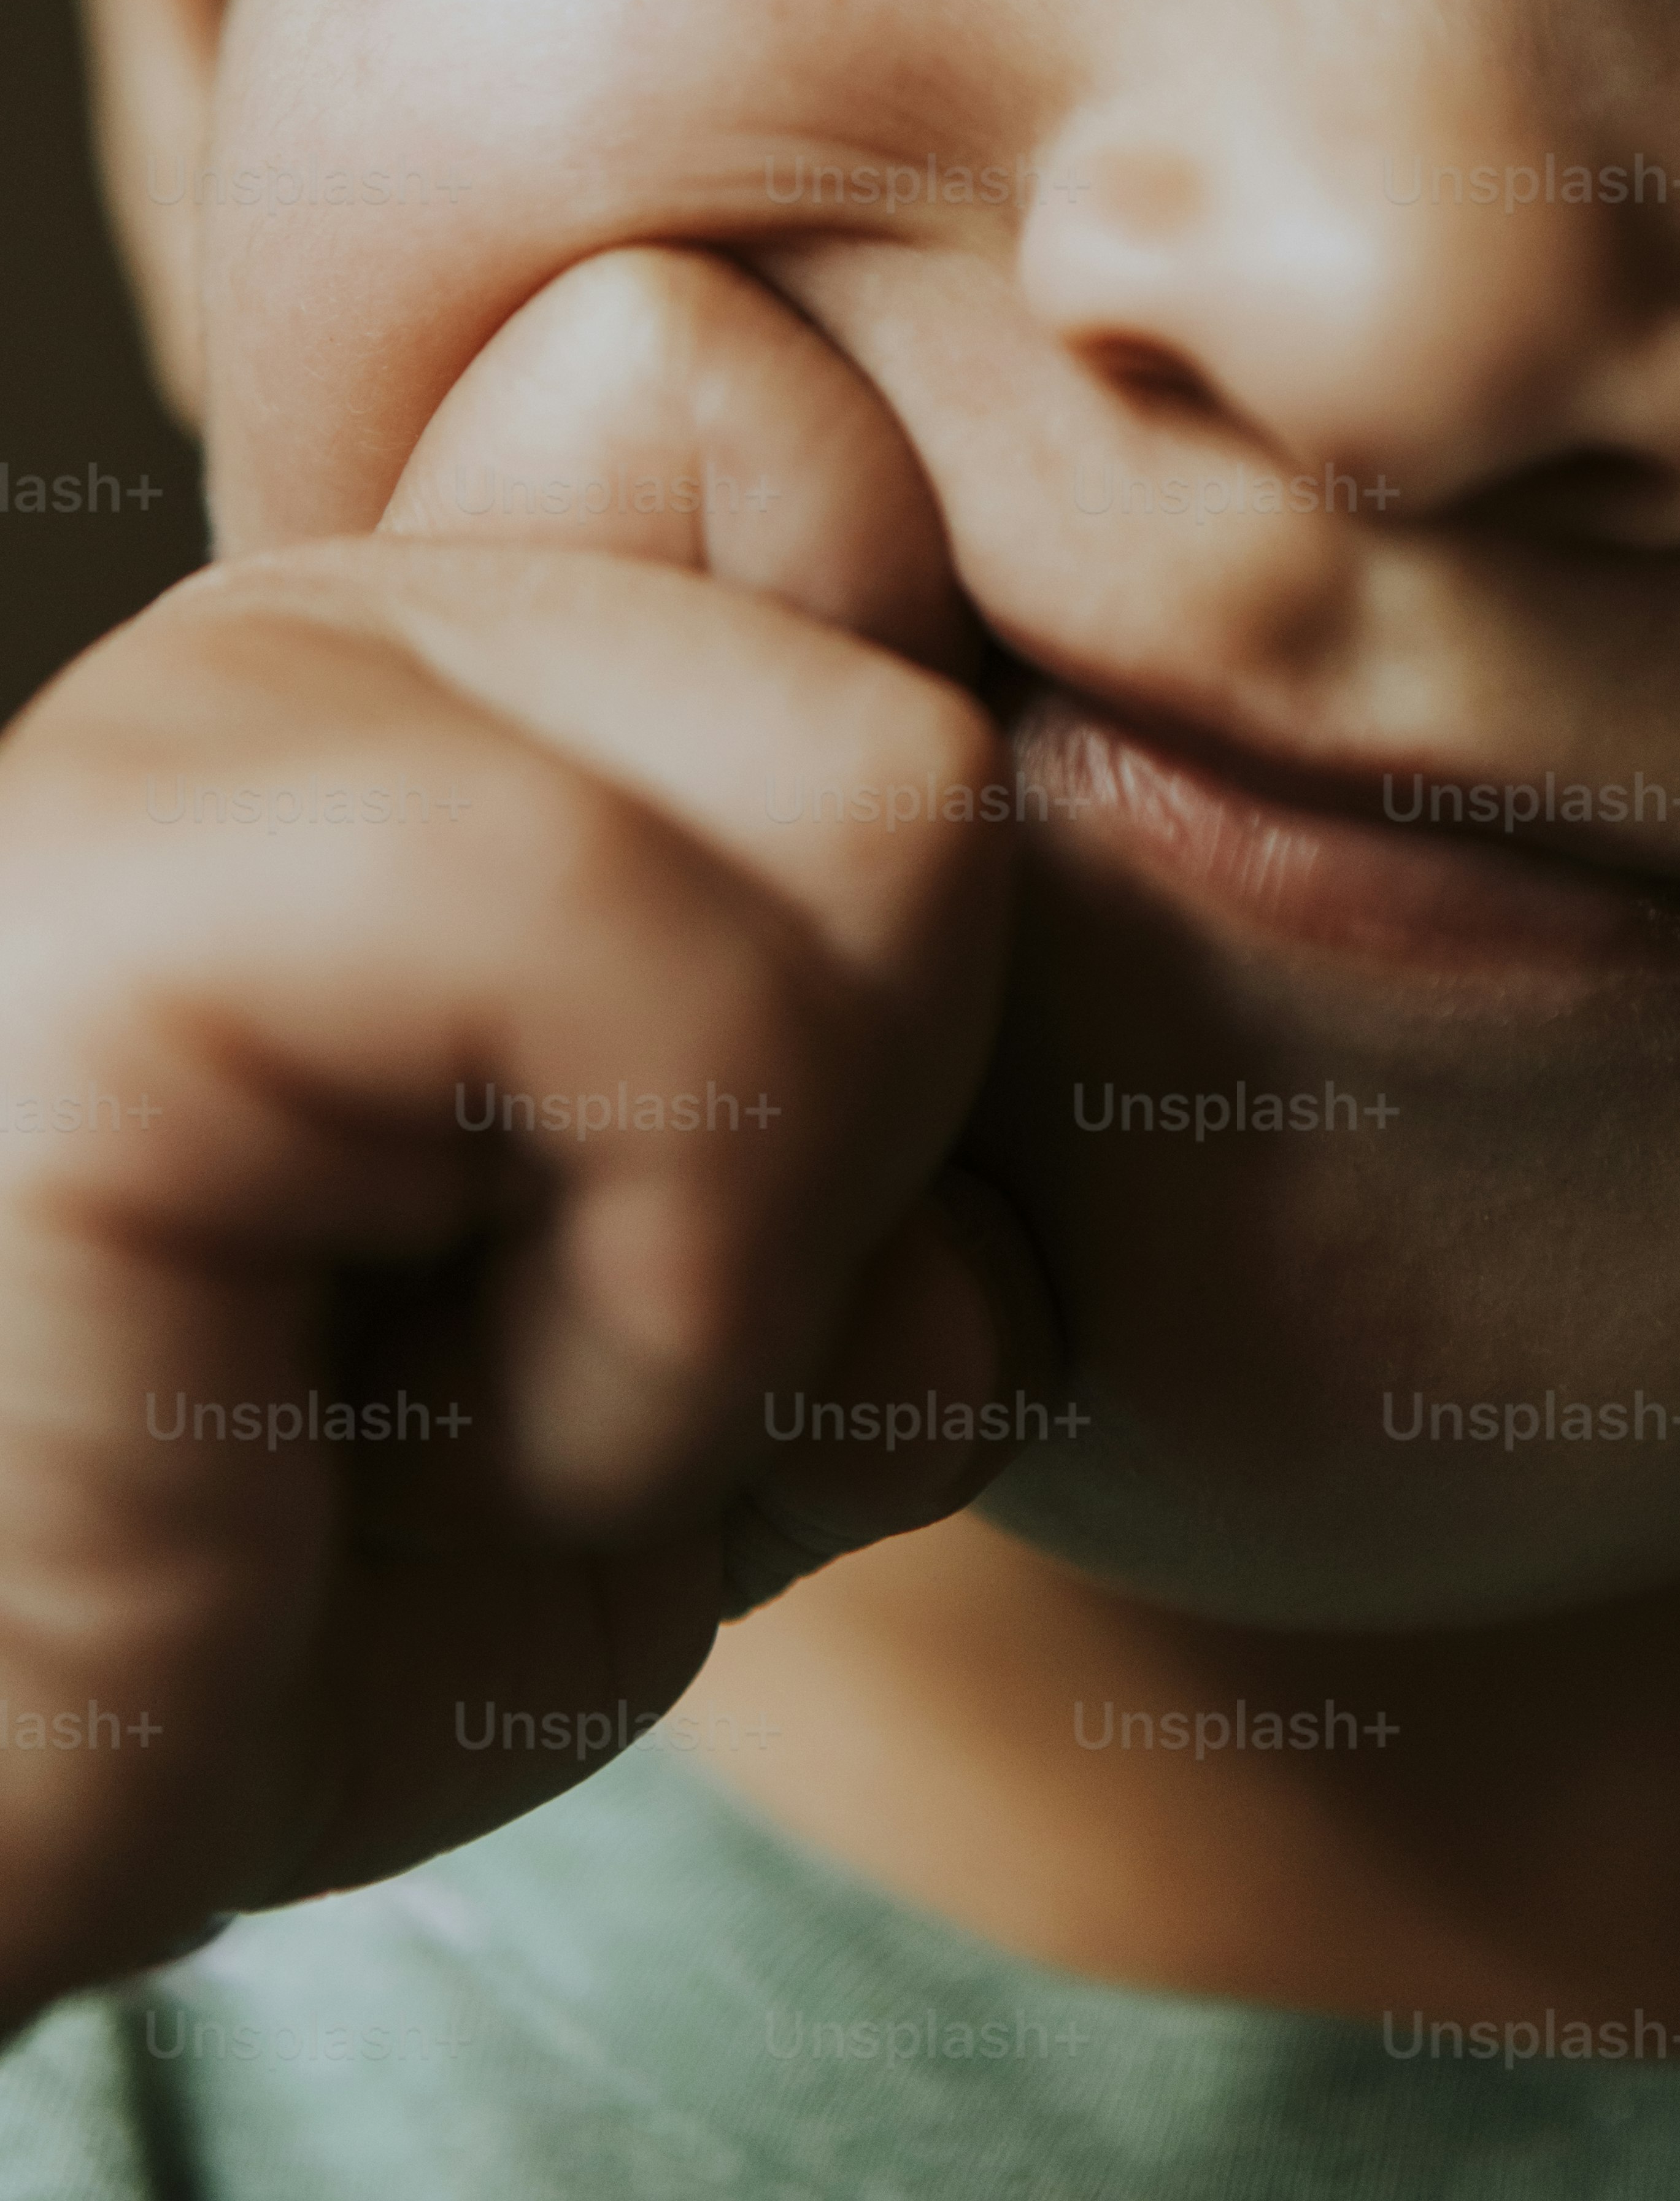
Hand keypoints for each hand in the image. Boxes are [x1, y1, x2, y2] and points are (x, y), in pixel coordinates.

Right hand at [0, 246, 1048, 2033]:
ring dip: (753, 1270)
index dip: (901, 1028)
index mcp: (467, 655)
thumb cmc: (305, 1610)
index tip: (642, 1248)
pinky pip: (711, 1005)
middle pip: (941, 750)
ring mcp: (227, 693)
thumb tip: (1003, 796)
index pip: (917, 590)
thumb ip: (886, 1054)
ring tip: (441, 1400)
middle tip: (531, 1354)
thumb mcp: (721, 1323)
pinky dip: (655, 1342)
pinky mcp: (156, 874)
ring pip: (894, 824)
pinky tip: (383, 1454)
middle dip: (849, 1154)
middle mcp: (343, 603)